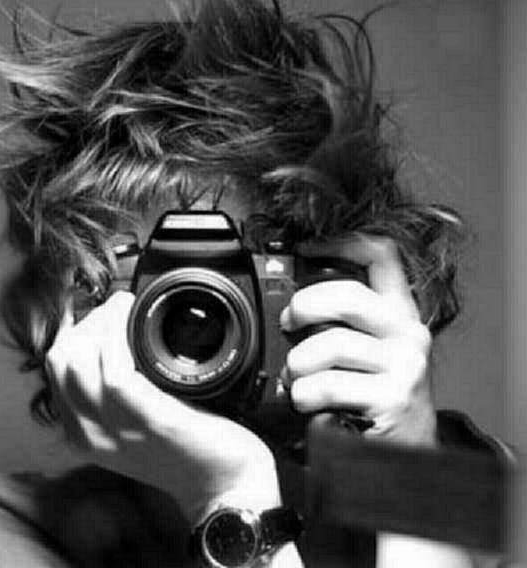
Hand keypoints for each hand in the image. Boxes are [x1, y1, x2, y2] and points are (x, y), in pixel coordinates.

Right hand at [45, 291, 280, 524]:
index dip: (77, 332)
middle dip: (87, 323)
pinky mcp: (149, 419)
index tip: (107, 318)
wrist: (223, 487)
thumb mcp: (136, 425)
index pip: (56, 367)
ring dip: (102, 325)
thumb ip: (117, 395)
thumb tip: (117, 344)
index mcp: (83, 431)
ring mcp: (115, 428)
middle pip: (60, 358)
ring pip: (76, 360)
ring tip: (126, 314)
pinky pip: (114, 372)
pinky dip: (120, 339)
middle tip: (119, 312)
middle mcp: (89, 433)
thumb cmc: (185, 450)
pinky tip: (135, 327)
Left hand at [280, 234, 436, 446]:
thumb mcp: (366, 349)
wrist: (406, 454)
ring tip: (295, 374)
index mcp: (397, 311)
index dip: (342, 241)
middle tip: (289, 321)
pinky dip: (305, 392)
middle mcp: (407, 332)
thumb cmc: (374, 395)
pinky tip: (305, 400)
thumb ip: (342, 321)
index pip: (382, 255)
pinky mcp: (393, 398)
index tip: (306, 248)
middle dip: (306, 305)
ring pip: (333, 343)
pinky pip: (331, 384)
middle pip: (349, 295)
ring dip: (299, 361)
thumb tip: (290, 303)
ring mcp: (404, 365)